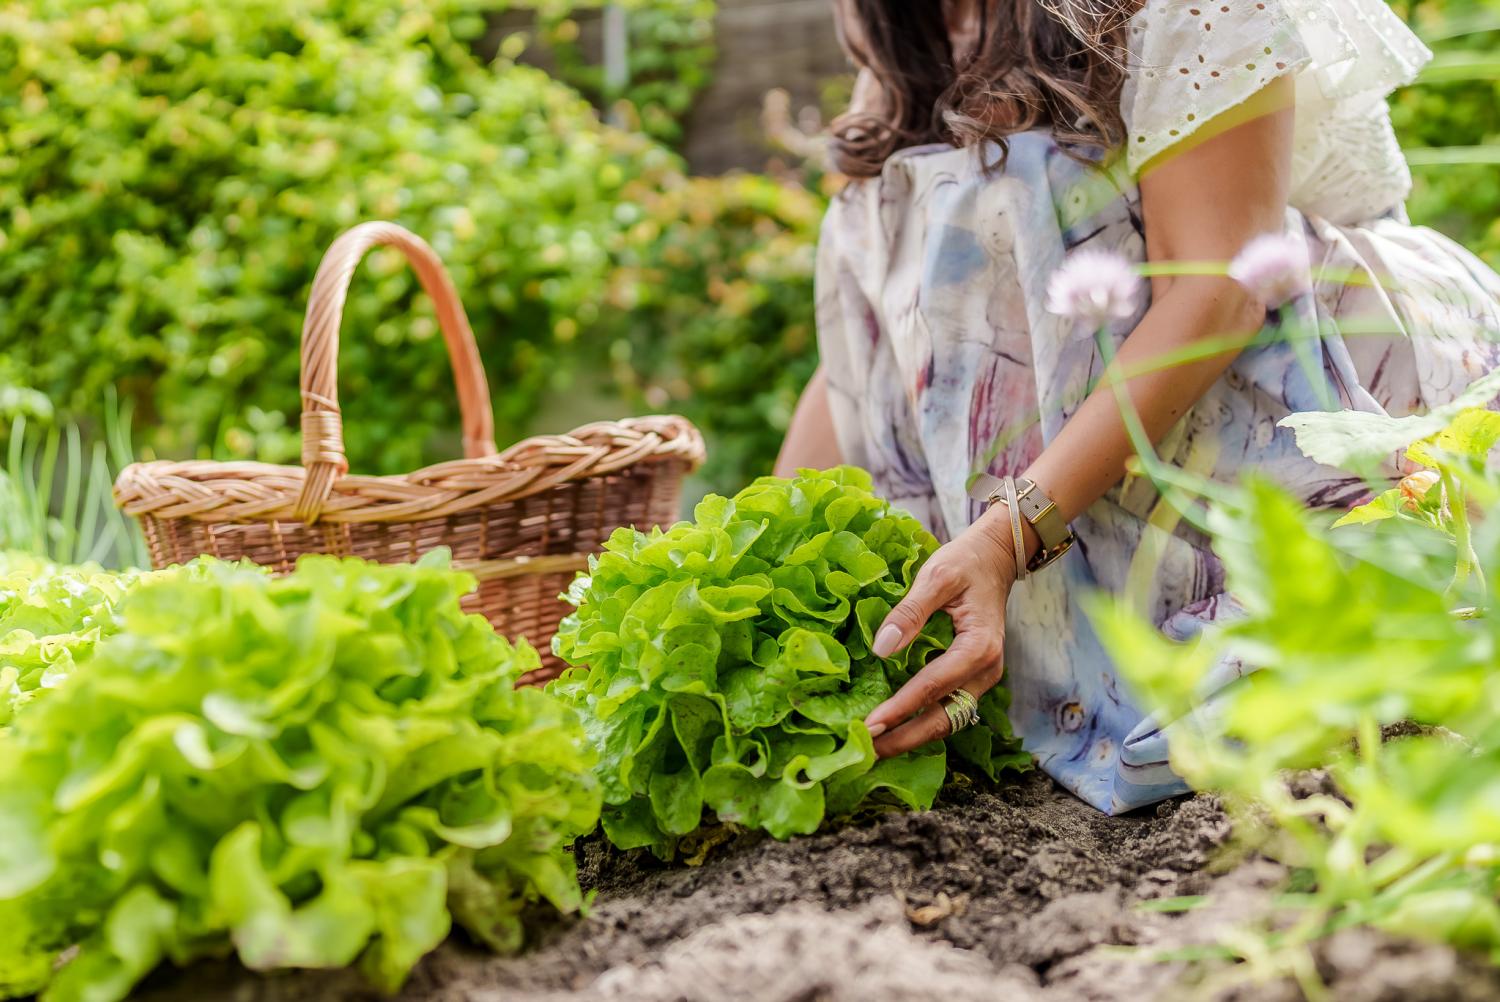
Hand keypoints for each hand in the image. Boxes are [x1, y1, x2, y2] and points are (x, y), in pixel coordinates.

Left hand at [863, 507, 1025, 756]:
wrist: (995, 560)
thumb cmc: (965, 564)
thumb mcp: (936, 576)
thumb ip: (909, 612)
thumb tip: (881, 648)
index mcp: (979, 647)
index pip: (932, 687)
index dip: (899, 709)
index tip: (868, 727)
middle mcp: (986, 671)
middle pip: (944, 719)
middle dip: (904, 739)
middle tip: (866, 752)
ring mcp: (983, 678)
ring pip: (947, 720)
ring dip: (912, 737)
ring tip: (874, 748)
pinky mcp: (973, 679)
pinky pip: (947, 709)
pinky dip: (921, 723)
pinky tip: (893, 729)